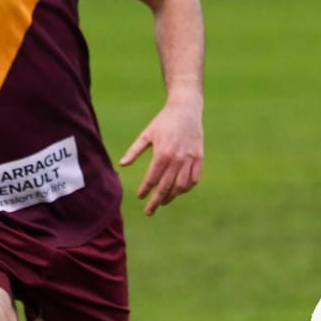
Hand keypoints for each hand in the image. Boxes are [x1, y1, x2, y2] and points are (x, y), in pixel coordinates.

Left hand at [120, 95, 203, 214]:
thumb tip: (121, 165)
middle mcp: (176, 159)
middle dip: (157, 200)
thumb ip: (134, 151)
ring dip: (171, 196)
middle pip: (166, 187)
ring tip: (163, 201)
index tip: (140, 197)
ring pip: (181, 186)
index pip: (153, 178)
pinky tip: (179, 191)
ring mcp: (189, 159)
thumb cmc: (163, 122)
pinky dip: (186, 188)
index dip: (146, 189)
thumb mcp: (146, 135)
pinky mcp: (199, 158)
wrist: (186, 109)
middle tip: (149, 211)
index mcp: (162, 153)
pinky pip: (194, 179)